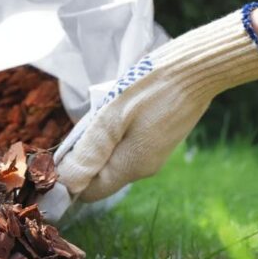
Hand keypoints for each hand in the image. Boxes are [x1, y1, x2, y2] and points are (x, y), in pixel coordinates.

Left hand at [56, 5, 257, 201]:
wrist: (198, 67)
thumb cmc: (151, 88)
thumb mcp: (112, 118)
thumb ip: (89, 153)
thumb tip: (67, 185)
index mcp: (131, 167)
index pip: (90, 192)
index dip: (70, 179)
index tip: (59, 154)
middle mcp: (143, 168)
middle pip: (100, 177)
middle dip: (83, 160)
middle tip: (79, 129)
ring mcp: (153, 155)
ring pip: (112, 161)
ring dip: (97, 146)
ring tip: (97, 118)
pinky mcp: (158, 140)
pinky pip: (126, 148)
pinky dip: (113, 137)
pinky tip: (113, 115)